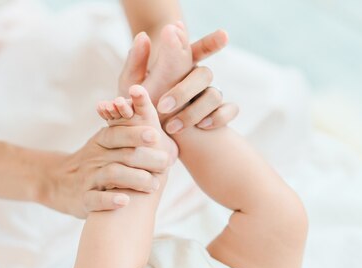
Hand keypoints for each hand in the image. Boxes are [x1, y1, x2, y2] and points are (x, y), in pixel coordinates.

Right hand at [36, 125, 168, 217]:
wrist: (59, 182)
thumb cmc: (95, 163)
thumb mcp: (104, 144)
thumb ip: (127, 135)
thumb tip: (162, 132)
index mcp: (102, 141)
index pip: (118, 134)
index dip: (136, 134)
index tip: (155, 135)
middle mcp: (95, 158)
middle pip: (122, 155)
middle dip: (146, 157)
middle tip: (165, 162)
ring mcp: (89, 178)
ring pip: (112, 175)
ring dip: (135, 179)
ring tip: (153, 185)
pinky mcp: (83, 199)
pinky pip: (94, 199)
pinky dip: (109, 200)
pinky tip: (125, 201)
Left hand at [118, 28, 237, 132]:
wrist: (150, 137)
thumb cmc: (140, 107)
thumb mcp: (131, 85)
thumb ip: (136, 61)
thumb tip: (143, 36)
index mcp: (180, 67)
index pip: (196, 50)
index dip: (210, 42)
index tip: (221, 35)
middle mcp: (198, 79)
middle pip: (204, 74)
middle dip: (184, 91)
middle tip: (162, 107)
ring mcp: (210, 96)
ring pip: (214, 94)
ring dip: (194, 111)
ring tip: (172, 127)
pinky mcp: (218, 114)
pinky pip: (229, 111)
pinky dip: (218, 118)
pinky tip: (202, 126)